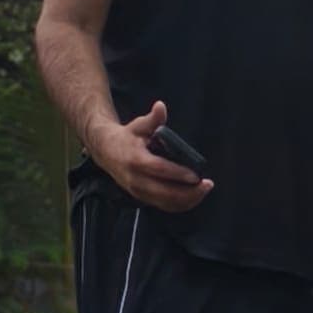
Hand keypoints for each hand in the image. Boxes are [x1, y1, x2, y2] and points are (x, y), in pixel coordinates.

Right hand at [94, 100, 212, 212]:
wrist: (105, 151)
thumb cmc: (127, 136)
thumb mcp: (138, 125)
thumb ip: (152, 118)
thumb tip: (160, 106)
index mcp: (135, 159)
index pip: (159, 169)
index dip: (178, 174)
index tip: (196, 176)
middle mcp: (135, 179)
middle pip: (164, 192)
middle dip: (188, 192)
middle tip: (207, 185)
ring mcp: (137, 191)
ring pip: (165, 202)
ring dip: (187, 200)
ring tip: (204, 190)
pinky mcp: (141, 197)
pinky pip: (163, 206)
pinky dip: (180, 204)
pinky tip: (194, 197)